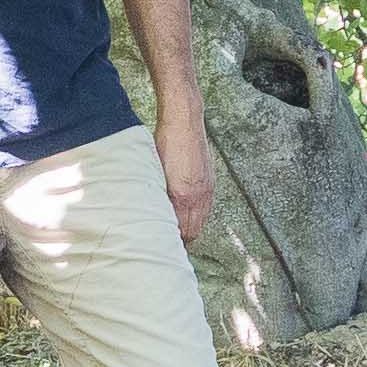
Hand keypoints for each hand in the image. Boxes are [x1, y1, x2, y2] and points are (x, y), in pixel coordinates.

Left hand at [155, 113, 214, 244]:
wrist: (184, 121)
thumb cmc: (165, 143)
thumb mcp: (155, 173)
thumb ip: (159, 196)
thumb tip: (156, 213)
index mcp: (182, 195)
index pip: (181, 230)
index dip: (173, 241)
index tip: (164, 245)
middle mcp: (198, 195)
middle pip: (194, 230)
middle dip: (183, 239)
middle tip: (171, 243)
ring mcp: (207, 188)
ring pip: (202, 220)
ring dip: (192, 227)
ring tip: (180, 232)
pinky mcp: (211, 181)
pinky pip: (207, 207)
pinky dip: (199, 214)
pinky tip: (190, 213)